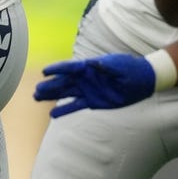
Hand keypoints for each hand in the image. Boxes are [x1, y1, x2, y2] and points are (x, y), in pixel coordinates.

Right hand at [34, 53, 155, 117]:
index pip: (70, 67)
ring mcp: (87, 90)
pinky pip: (75, 106)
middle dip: (49, 86)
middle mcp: (85, 78)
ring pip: (65, 93)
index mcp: (89, 66)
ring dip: (52, 96)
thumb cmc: (130, 68)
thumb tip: (93, 63)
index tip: (44, 72)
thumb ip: (106, 66)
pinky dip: (64, 110)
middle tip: (35, 91)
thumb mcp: (119, 65)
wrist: (142, 80)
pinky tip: (53, 115)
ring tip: (37, 98)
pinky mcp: (92, 102)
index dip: (57, 69)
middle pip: (63, 82)